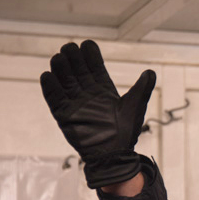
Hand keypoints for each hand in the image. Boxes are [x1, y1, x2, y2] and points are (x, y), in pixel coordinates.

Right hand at [40, 40, 155, 187]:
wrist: (114, 155)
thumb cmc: (126, 133)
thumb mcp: (135, 107)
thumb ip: (141, 89)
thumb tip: (151, 72)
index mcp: (104, 90)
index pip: (95, 68)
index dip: (90, 56)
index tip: (87, 44)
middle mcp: (88, 94)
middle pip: (77, 71)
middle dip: (73, 59)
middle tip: (70, 47)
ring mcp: (75, 104)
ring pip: (64, 82)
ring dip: (61, 69)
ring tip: (58, 58)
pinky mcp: (64, 116)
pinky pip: (55, 100)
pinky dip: (50, 88)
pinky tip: (47, 76)